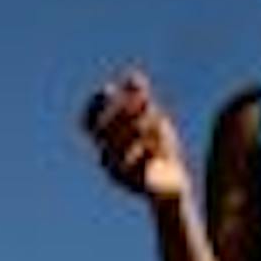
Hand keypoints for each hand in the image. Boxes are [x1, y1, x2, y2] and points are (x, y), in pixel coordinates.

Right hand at [82, 68, 190, 204]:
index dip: (94, 107)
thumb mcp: (152, 120)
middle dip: (123, 113)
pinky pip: (136, 165)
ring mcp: (119, 173)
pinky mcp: (134, 185)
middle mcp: (107, 158)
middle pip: (104, 133)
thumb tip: (133, 75)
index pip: (89, 124)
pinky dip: (146, 152)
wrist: (171, 185)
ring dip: (138, 130)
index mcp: (107, 143)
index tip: (108, 89)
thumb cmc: (157, 150)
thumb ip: (140, 99)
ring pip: (117, 148)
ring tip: (155, 119)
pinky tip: (156, 146)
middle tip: (144, 100)